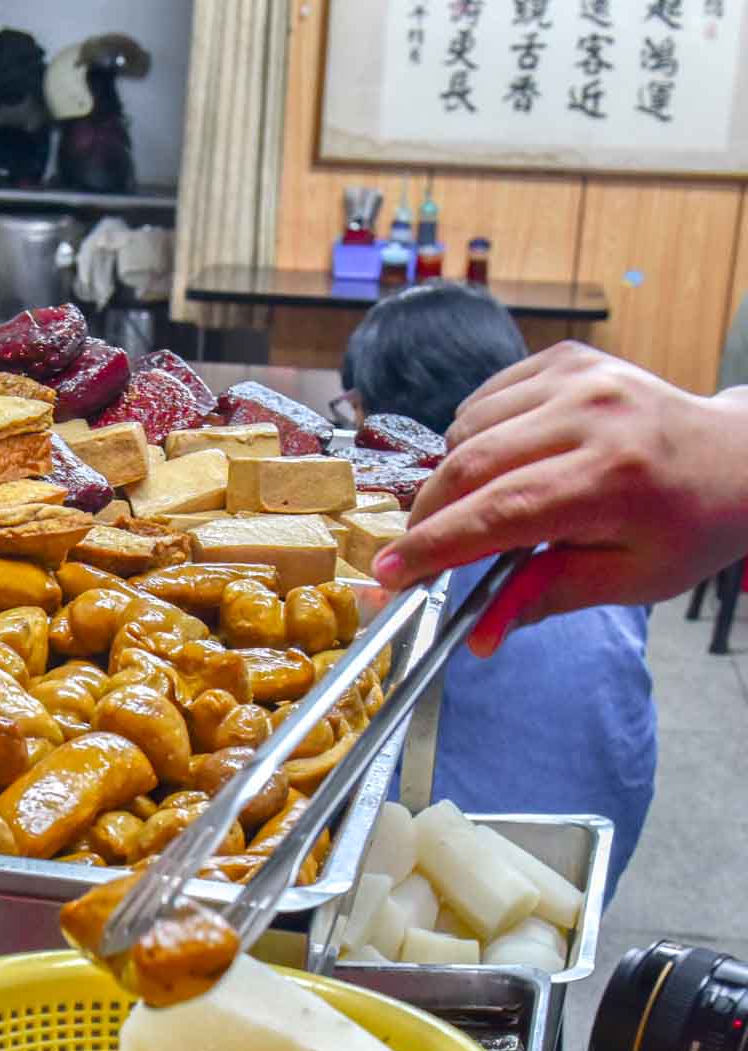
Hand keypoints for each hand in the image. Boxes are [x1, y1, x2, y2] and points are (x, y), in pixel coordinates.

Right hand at [372, 342, 747, 653]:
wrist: (736, 458)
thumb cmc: (684, 527)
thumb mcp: (626, 581)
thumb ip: (543, 598)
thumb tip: (476, 638)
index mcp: (615, 479)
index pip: (499, 514)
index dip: (434, 547)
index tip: (389, 573)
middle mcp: (595, 415)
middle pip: (470, 465)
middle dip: (428, 516)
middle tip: (414, 552)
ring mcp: (580, 377)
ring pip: (467, 430)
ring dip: (451, 477)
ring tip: (473, 508)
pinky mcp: (567, 359)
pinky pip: (484, 401)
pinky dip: (472, 438)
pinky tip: (497, 463)